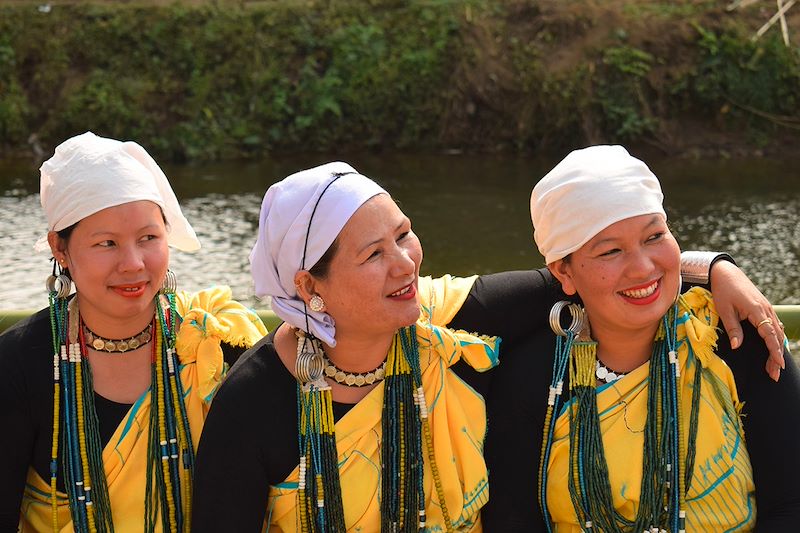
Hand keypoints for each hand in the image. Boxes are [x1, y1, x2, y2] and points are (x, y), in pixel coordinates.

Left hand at [709, 260, 785, 381]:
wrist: (725, 272)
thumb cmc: (722, 290)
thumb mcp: (724, 309)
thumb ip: (733, 328)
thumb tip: (737, 347)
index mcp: (757, 310)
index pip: (769, 334)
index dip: (774, 350)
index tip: (778, 364)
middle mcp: (765, 309)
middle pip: (776, 336)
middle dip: (776, 356)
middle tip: (775, 374)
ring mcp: (766, 308)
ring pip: (777, 331)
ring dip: (777, 348)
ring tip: (775, 366)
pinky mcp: (764, 307)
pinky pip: (774, 325)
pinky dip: (776, 338)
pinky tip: (775, 348)